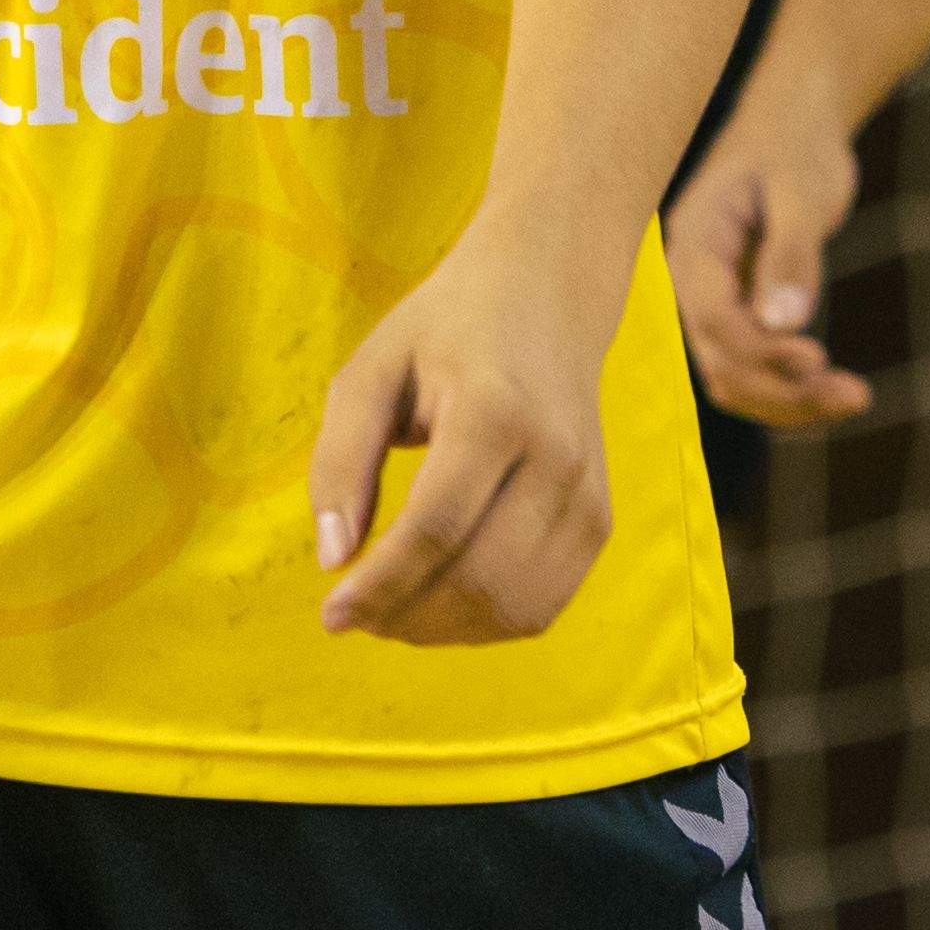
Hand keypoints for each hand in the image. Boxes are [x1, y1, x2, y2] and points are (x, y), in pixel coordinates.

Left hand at [312, 219, 633, 643]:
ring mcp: (586, 491)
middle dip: (404, 616)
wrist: (547, 297)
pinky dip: (486, 624)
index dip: (379, 585)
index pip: (435, 528)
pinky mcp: (599, 517)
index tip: (330, 612)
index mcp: (493, 409)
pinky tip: (442, 602)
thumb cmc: (443, 333)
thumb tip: (331, 561)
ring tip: (393, 613)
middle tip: (354, 615)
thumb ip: (340, 460)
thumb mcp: (371, 370)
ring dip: (443, 631)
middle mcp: (554, 455)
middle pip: (478, 579)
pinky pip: (543, 604)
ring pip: (515, 607)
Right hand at [668, 94, 874, 429]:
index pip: (710, 316)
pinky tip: (834, 397)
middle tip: (853, 397)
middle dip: (782, 390)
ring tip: (854, 399)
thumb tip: (783, 325)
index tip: (815, 359)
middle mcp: (688, 281)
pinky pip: (752, 368)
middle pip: (720, 360)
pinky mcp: (736, 313)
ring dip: (788, 400)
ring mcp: (710, 301)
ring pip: (734, 377)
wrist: (792, 125)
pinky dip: (789, 389)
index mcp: (693, 244)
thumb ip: (791, 255)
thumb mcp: (802, 191)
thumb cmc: (797, 147)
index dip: (758, 351)